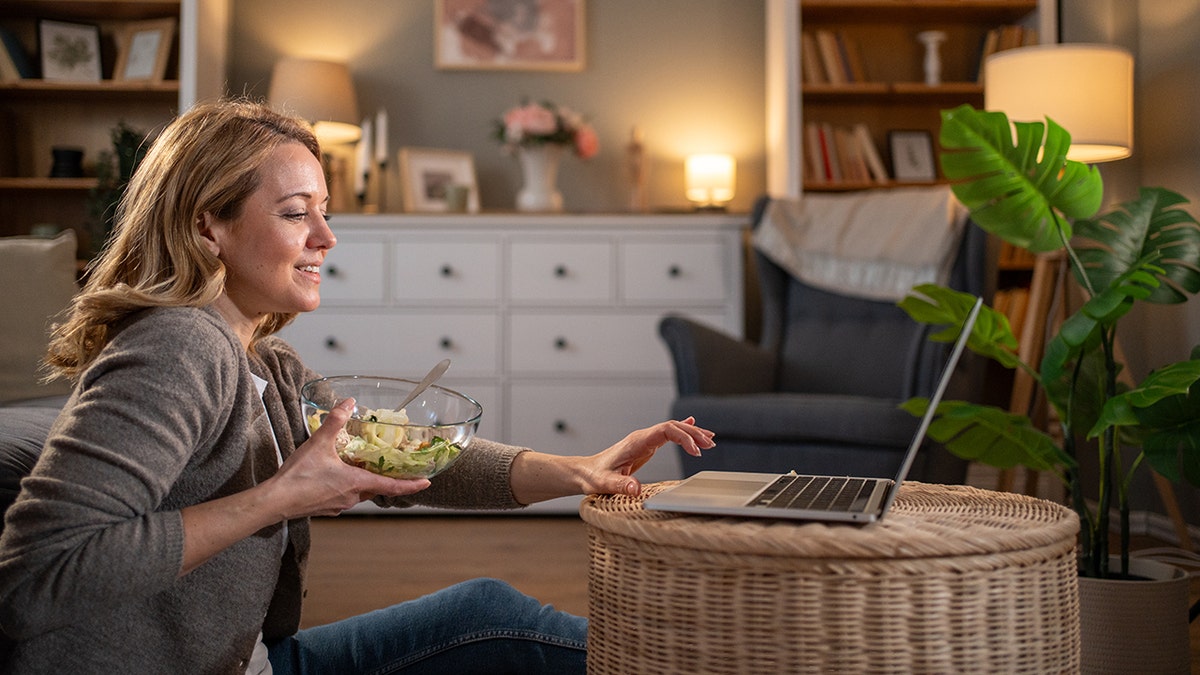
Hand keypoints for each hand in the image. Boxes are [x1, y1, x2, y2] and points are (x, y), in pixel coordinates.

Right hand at [271, 397, 430, 517]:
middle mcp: (351, 497)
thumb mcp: (318, 444)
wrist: (275, 502)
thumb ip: (335, 422)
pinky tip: (339, 477)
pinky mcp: (326, 508)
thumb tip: (348, 403)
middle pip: (377, 489)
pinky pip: (345, 497)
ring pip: (360, 493)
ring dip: (367, 482)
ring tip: (367, 469)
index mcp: (355, 483)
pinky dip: (349, 487)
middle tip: (398, 470)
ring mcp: (339, 505)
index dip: (411, 484)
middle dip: (388, 480)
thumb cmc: (298, 477)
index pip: (391, 486)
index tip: (427, 483)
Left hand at [579, 417, 714, 497]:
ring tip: (709, 439)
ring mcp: (644, 441)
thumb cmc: (593, 477)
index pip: (666, 430)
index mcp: (636, 441)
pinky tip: (692, 425)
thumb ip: (621, 485)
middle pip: (673, 427)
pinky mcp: (644, 447)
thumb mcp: (605, 483)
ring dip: (691, 433)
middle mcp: (642, 437)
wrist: (584, 472)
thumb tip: (637, 489)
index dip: (684, 437)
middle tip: (710, 444)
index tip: (696, 451)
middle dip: (693, 433)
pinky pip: (667, 435)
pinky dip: (682, 432)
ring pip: (672, 429)